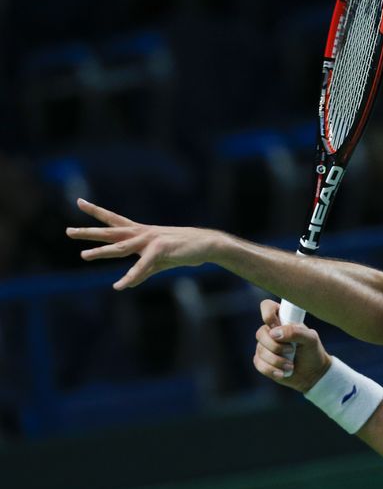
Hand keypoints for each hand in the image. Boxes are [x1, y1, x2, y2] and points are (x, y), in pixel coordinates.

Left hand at [66, 198, 217, 289]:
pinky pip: (141, 267)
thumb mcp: (159, 261)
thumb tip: (126, 283)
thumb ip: (141, 272)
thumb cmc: (184, 250)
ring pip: (121, 247)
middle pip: (111, 231)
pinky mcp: (160, 250)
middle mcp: (143, 232)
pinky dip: (130, 277)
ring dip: (101, 252)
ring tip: (84, 255)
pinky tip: (120, 285)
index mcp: (142, 232)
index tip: (79, 202)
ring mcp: (151, 240)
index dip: (96, 212)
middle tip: (68, 230)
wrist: (207, 245)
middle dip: (89, 231)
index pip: (114, 220)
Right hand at [254, 299, 331, 392]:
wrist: (312, 373)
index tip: (277, 326)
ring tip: (290, 365)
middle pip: (260, 333)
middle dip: (276, 346)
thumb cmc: (312, 351)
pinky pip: (259, 364)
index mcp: (282, 319)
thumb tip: (274, 333)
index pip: (267, 307)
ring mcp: (265, 346)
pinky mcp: (262, 361)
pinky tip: (282, 373)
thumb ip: (295, 331)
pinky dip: (272, 370)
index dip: (268, 314)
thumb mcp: (310, 339)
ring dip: (277, 361)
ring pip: (260, 351)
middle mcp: (271, 331)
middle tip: (291, 350)